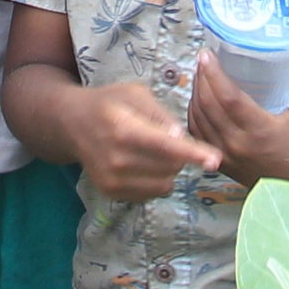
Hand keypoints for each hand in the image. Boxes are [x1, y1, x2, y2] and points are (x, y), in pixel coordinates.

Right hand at [67, 80, 222, 201]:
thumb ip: (160, 114)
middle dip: (180, 156)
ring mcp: (112, 180)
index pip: (166, 146)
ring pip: (164, 184)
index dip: (194, 153)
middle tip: (170, 140)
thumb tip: (181, 137)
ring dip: (169, 170)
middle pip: (170, 167)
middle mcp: (117, 159)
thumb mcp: (135, 94)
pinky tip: (143, 164)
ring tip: (155, 152)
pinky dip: (156, 180)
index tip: (216, 160)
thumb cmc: (109, 103)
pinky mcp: (111, 193)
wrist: (72, 123)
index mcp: (124, 129)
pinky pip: (151, 194)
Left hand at [186, 53, 288, 189]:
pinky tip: (198, 101)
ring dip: (195, 94)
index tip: (207, 55)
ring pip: (198, 119)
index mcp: (260, 129)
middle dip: (201, 78)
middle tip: (203, 60)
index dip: (214, 74)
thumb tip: (285, 52)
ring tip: (200, 76)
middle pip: (207, 105)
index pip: (228, 98)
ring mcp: (226, 156)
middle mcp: (238, 144)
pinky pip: (198, 135)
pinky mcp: (221, 163)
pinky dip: (194, 115)